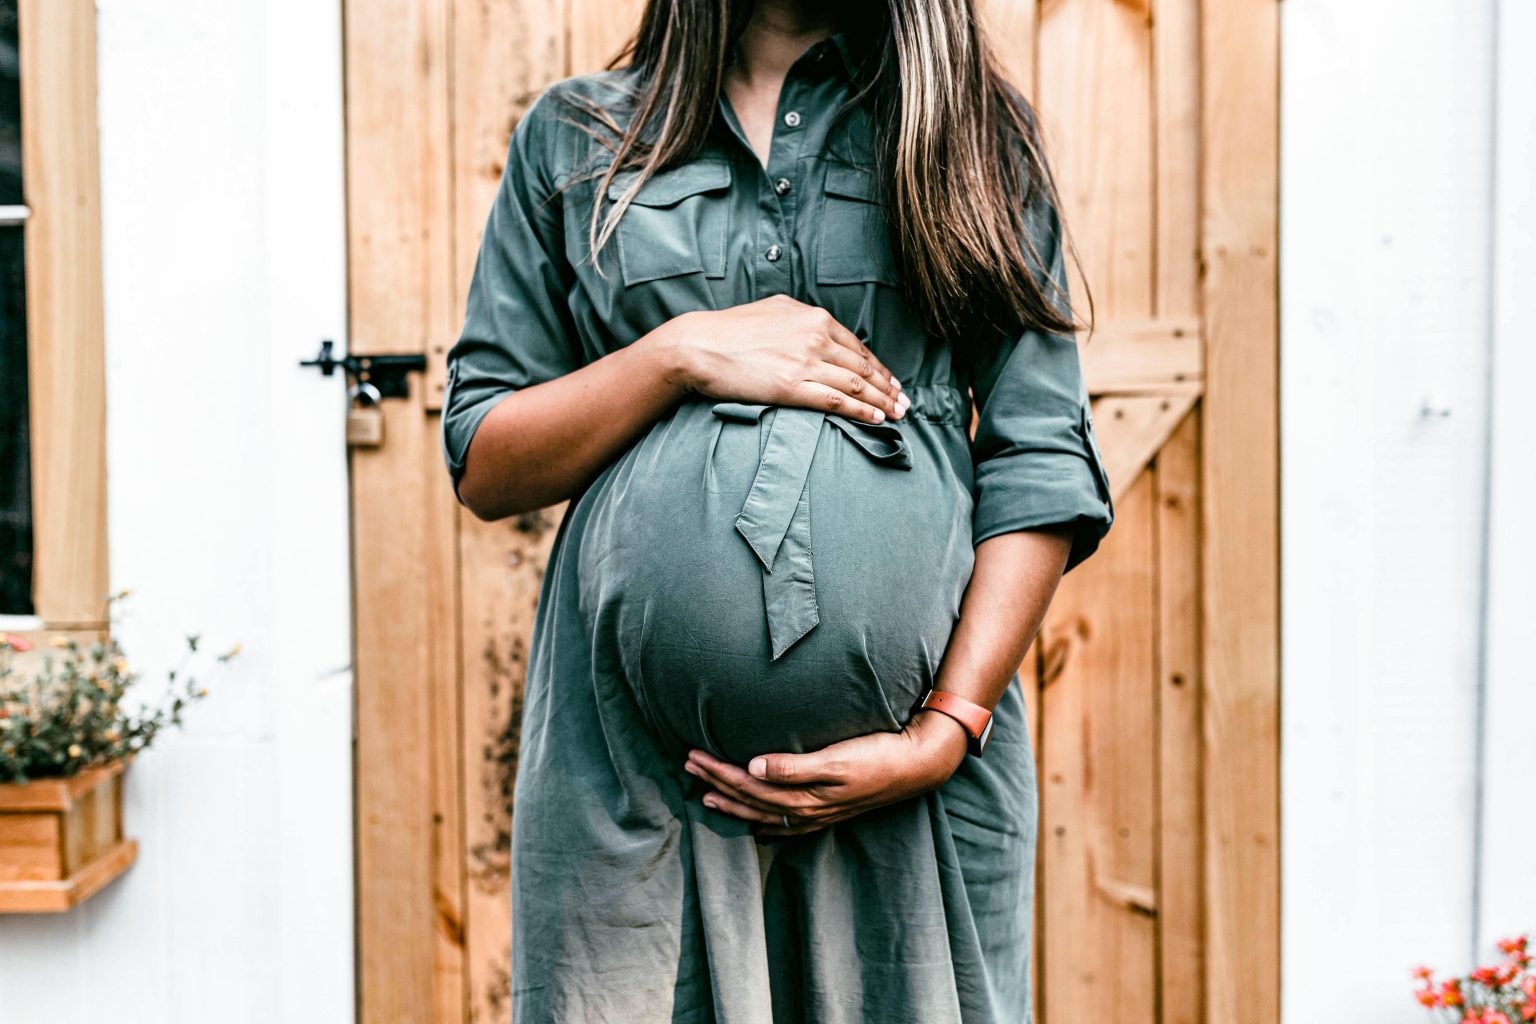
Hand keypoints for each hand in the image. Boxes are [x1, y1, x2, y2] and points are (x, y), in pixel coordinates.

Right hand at [652, 294, 909, 424]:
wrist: (698, 346)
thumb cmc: (730, 330)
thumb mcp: (772, 311)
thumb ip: (800, 318)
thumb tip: (816, 326)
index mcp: (813, 318)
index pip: (857, 346)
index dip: (879, 367)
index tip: (891, 382)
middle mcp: (815, 337)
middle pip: (863, 366)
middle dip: (888, 387)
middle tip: (905, 403)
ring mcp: (805, 362)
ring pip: (855, 384)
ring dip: (881, 402)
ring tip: (896, 414)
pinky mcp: (792, 386)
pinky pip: (836, 401)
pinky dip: (860, 411)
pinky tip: (875, 419)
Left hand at [683, 709, 970, 837]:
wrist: (917, 765)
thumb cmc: (877, 755)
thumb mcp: (837, 758)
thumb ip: (794, 765)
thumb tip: (753, 766)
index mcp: (804, 796)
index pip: (748, 784)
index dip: (718, 771)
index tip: (692, 755)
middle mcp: (807, 810)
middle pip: (749, 799)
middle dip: (716, 784)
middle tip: (687, 766)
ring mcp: (818, 814)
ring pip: (763, 813)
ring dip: (733, 802)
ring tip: (706, 794)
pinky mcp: (829, 811)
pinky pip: (786, 824)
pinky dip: (764, 822)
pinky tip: (755, 824)